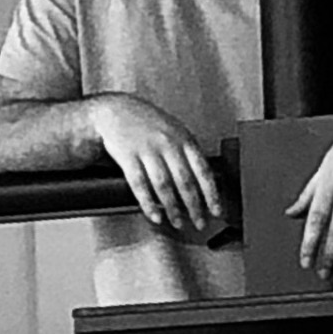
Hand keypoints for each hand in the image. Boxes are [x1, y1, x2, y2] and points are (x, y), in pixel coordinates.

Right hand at [96, 97, 225, 239]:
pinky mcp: (128, 156)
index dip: (211, 194)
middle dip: (194, 206)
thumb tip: (206, 182)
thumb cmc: (149, 123)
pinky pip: (139, 184)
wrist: (115, 110)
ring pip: (164, 185)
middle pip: (185, 181)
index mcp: (185, 138)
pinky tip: (155, 215)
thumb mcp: (175, 131)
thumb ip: (189, 153)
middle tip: (200, 223)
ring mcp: (148, 150)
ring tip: (178, 223)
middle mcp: (168, 144)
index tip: (216, 211)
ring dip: (173, 208)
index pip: (203, 170)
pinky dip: (148, 203)